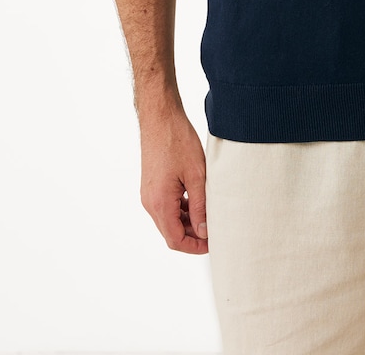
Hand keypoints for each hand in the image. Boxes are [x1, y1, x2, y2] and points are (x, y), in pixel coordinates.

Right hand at [139, 107, 207, 253]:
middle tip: (215, 230)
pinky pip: (166, 206)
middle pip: (171, 232)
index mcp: (160, 203)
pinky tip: (197, 202)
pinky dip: (181, 210)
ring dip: (187, 223)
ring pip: (168, 220)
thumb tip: (204, 232)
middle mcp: (150, 202)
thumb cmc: (177, 140)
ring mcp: (149, 193)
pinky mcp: (152, 185)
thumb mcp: (197, 175)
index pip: (175, 240)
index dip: (195, 247)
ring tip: (210, 216)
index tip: (213, 243)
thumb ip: (200, 206)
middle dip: (193, 236)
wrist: (160, 117)